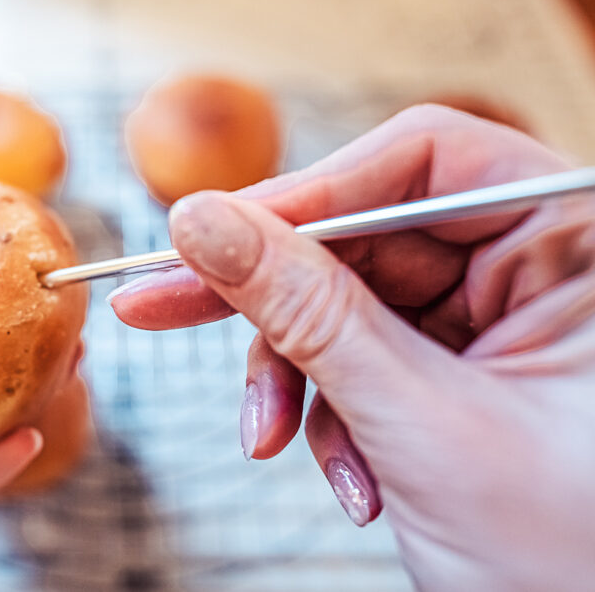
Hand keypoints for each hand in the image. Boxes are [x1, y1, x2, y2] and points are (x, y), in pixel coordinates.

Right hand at [111, 105, 594, 589]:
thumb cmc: (574, 559)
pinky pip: (358, 359)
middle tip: (160, 307)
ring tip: (269, 439)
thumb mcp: (421, 421)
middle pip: (366, 234)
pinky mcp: (455, 371)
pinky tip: (351, 478)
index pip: (427, 161)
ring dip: (297, 375)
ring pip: (346, 303)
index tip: (208, 233)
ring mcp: (493, 323)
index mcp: (576, 245)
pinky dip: (330, 414)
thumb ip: (308, 313)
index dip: (310, 191)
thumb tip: (202, 223)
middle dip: (272, 299)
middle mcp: (536, 269)